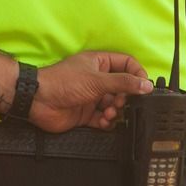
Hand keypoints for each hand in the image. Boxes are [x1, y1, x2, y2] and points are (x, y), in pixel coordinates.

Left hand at [28, 51, 152, 133]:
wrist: (39, 100)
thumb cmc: (62, 82)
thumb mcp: (98, 80)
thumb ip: (123, 83)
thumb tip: (146, 84)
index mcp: (99, 63)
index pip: (127, 64)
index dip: (137, 74)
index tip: (144, 86)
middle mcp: (97, 79)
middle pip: (123, 88)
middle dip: (126, 97)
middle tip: (122, 102)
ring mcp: (92, 97)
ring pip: (115, 105)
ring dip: (116, 111)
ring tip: (110, 113)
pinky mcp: (86, 113)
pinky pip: (104, 119)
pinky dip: (107, 122)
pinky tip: (104, 121)